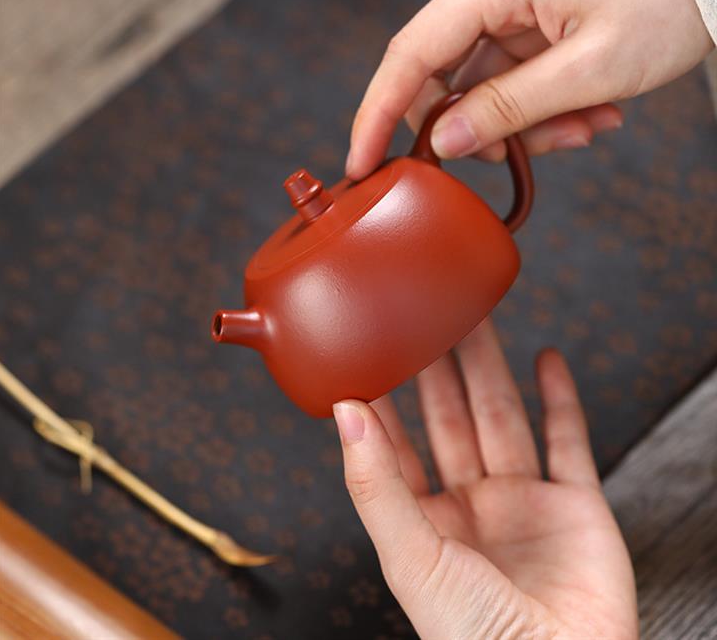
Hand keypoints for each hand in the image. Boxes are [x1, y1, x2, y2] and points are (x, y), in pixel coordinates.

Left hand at [334, 320, 637, 638]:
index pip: (396, 446)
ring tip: (474, 316)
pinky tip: (546, 360)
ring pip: (503, 416)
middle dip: (437, 367)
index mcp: (427, 523)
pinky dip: (561, 398)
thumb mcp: (412, 556)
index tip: (369, 351)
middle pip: (451, 419)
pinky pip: (569, 439)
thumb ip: (376, 482)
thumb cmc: (476, 639)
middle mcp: (474, 508)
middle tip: (425, 314)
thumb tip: (344, 412)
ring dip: (490, 367)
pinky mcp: (577, 506)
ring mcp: (525, 504)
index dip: (383, 398)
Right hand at [347, 0, 712, 176]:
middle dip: (474, 128)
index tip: (362, 162)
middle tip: (512, 156)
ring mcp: (512, 8)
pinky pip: (512, 83)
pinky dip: (543, 113)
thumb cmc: (665, 3)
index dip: (379, 111)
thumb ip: (509, 109)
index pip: (412, 50)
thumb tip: (442, 141)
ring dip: (524, 125)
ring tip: (583, 129)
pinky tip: (589, 116)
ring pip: (482, 89)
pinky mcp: (530, 26)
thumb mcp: (590, 70)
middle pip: (441, 74)